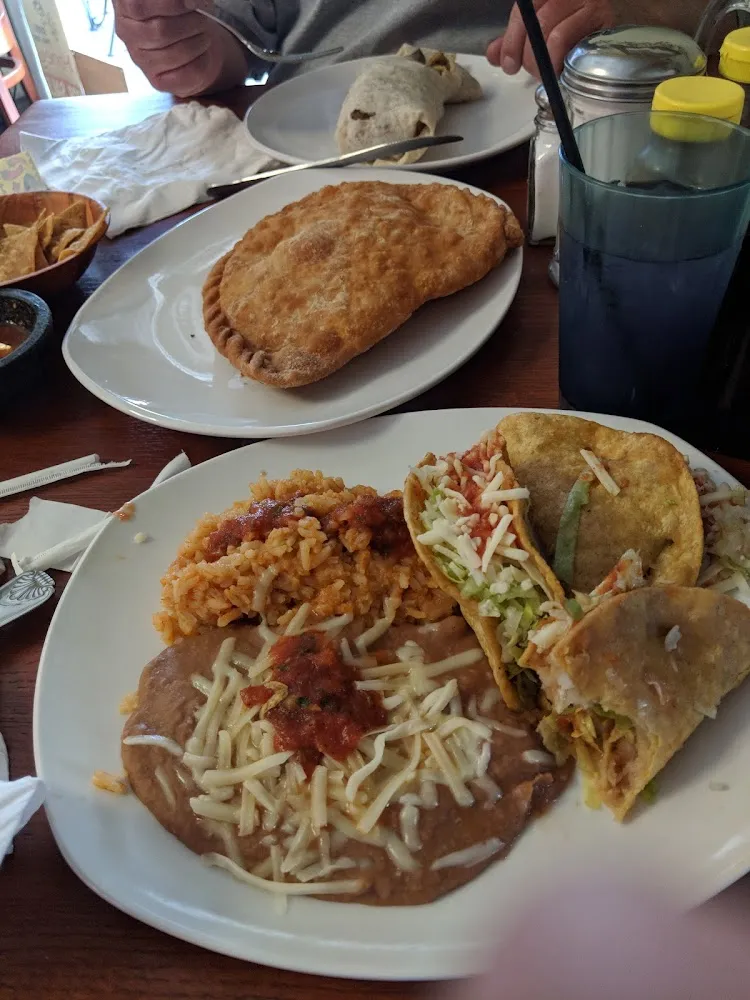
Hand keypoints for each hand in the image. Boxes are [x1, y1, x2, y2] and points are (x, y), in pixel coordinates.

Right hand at [114, 0, 248, 97]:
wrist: (193, 40)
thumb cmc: (180, 12)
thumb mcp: (176, 0)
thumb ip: (177, 0)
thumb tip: (189, 1)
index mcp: (126, 7)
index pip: (138, 6)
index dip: (171, 5)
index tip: (192, 3)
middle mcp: (127, 33)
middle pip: (160, 31)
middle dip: (189, 23)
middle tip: (202, 19)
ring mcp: (141, 59)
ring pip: (175, 53)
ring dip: (198, 40)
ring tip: (203, 33)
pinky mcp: (158, 81)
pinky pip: (187, 72)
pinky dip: (203, 59)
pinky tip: (203, 51)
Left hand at [486, 0, 613, 76]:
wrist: (614, 18)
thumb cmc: (571, 25)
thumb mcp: (538, 27)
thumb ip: (515, 39)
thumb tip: (494, 55)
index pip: (525, 9)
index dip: (512, 39)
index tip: (508, 64)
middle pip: (539, 23)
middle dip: (528, 55)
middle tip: (529, 72)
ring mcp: (591, 4)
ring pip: (557, 36)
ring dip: (546, 63)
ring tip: (548, 73)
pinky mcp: (606, 23)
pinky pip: (578, 46)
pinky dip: (565, 63)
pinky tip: (563, 69)